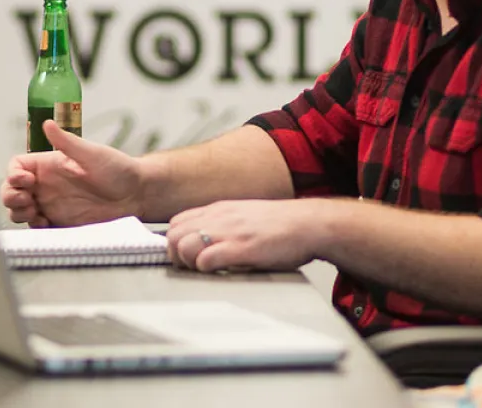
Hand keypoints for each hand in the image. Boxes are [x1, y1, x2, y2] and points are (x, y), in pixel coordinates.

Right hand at [0, 120, 143, 226]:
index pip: (17, 167)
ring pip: (19, 210)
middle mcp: (46, 185)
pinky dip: (34, 228)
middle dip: (10, 197)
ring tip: (34, 213)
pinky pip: (37, 228)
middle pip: (11, 190)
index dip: (13, 174)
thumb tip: (47, 123)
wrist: (136, 196)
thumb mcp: (92, 153)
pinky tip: (45, 223)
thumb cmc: (118, 169)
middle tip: (26, 201)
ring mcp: (51, 205)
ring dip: (19, 213)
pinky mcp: (60, 223)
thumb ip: (68, 142)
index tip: (25, 181)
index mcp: (49, 165)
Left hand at [165, 199, 323, 271]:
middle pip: (174, 236)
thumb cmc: (279, 225)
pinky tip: (218, 271)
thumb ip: (222, 224)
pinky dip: (205, 269)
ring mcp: (229, 232)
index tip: (183, 257)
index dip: (175, 242)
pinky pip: (207, 259)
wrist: (308, 224)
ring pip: (184, 246)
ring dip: (188, 263)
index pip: (176, 223)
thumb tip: (203, 240)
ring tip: (203, 271)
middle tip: (190, 268)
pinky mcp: (242, 248)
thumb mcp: (243, 215)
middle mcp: (219, 218)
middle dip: (176, 256)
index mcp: (218, 210)